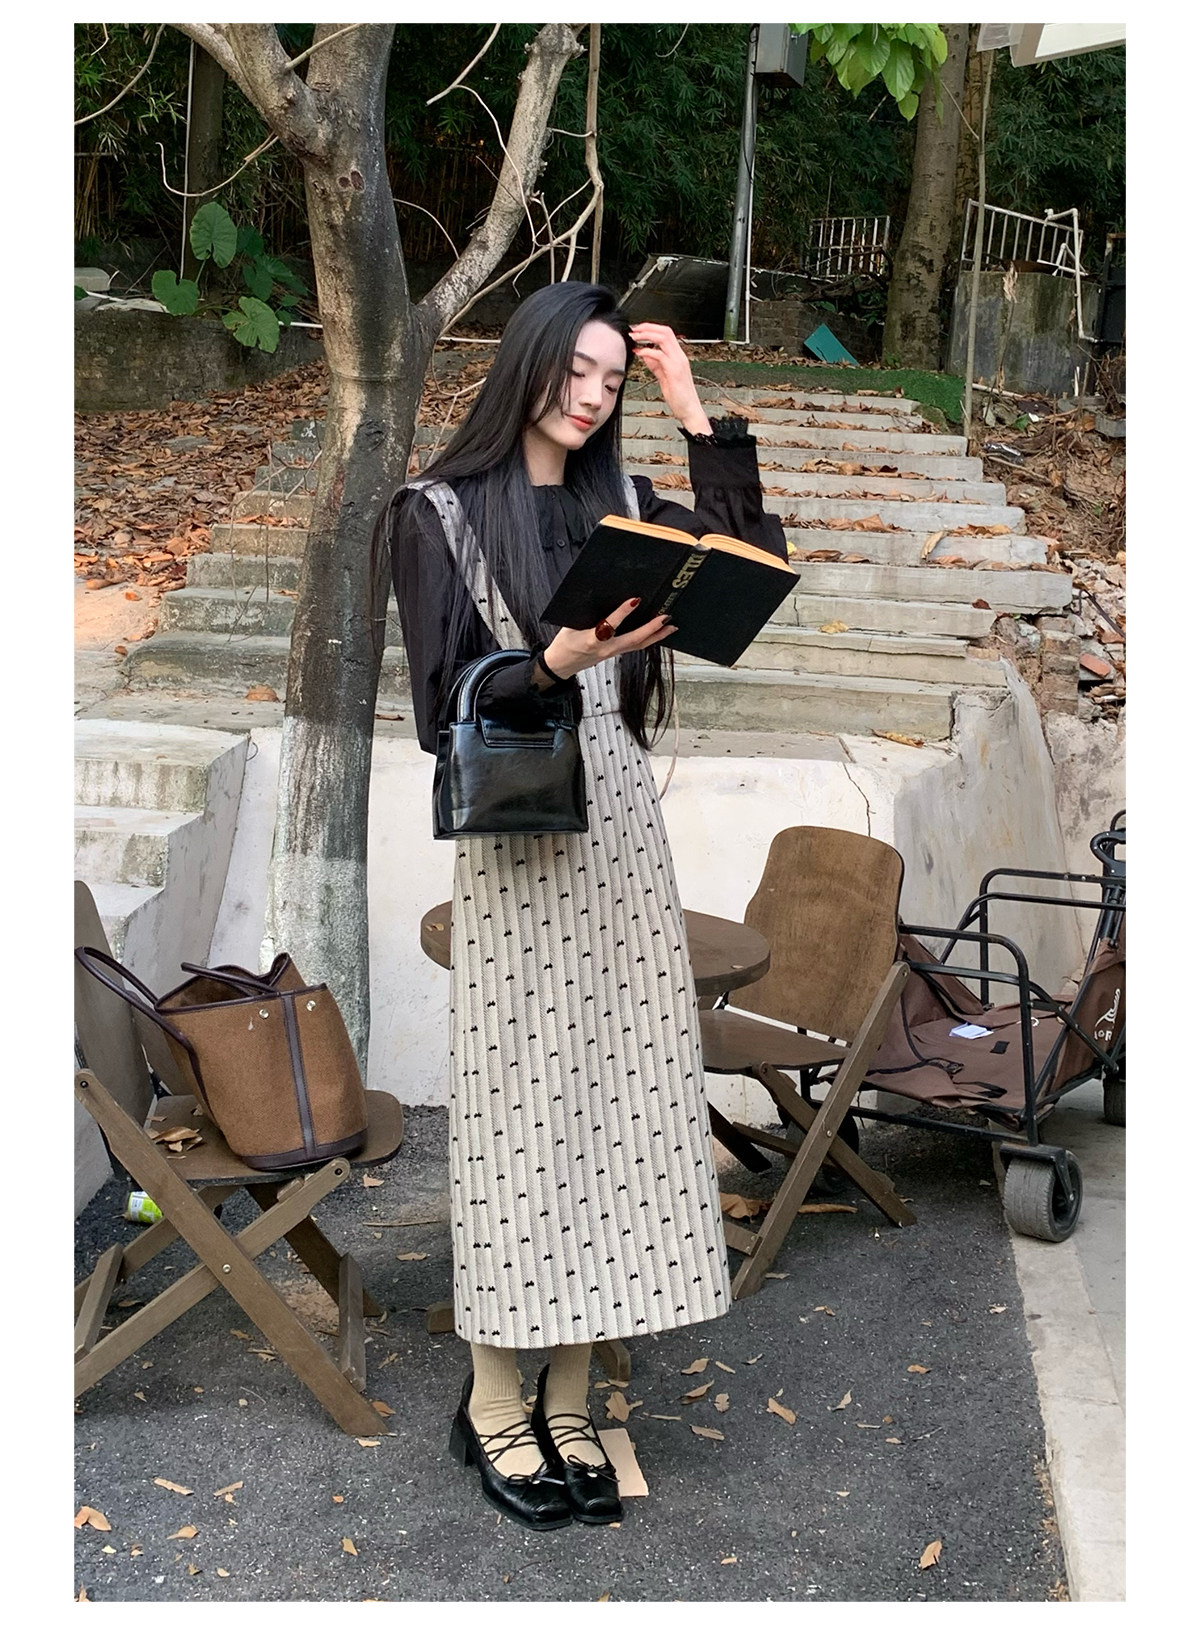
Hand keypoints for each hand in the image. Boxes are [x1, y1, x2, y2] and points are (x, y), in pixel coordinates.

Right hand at [541, 597, 676, 679]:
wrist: (562, 664)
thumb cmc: (565, 643)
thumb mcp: (569, 624)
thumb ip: (586, 613)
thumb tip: (597, 594)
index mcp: (591, 639)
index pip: (610, 624)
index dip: (623, 612)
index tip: (635, 600)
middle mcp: (606, 648)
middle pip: (633, 639)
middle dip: (651, 628)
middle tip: (665, 617)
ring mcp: (613, 653)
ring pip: (639, 645)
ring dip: (656, 636)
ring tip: (671, 626)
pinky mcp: (615, 654)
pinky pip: (636, 647)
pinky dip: (649, 640)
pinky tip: (658, 634)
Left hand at [628, 323, 711, 434]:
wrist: (689, 410)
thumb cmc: (679, 397)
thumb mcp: (664, 377)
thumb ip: (655, 364)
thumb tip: (644, 353)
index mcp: (678, 356)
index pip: (666, 333)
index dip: (651, 328)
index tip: (638, 330)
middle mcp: (680, 356)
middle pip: (665, 331)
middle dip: (647, 327)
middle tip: (634, 330)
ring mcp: (678, 362)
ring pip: (663, 338)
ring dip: (646, 335)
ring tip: (634, 337)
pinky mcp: (674, 371)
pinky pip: (660, 355)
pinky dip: (647, 351)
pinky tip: (639, 353)